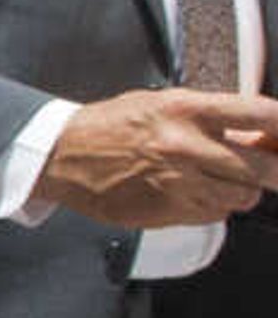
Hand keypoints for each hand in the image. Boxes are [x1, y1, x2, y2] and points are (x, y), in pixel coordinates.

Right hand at [36, 87, 277, 228]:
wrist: (61, 155)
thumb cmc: (113, 125)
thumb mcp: (163, 102)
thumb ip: (212, 117)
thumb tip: (261, 134)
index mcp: (187, 109)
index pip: (262, 114)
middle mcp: (186, 146)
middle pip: (263, 168)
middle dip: (274, 170)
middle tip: (270, 169)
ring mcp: (176, 182)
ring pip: (242, 197)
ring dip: (242, 191)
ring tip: (223, 180)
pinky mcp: (166, 211)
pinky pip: (214, 214)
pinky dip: (215, 206)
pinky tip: (196, 193)